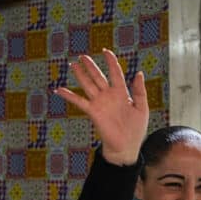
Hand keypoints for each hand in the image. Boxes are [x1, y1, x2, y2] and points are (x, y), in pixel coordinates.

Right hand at [52, 50, 148, 165]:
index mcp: (121, 93)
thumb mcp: (142, 108)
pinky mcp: (93, 112)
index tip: (106, 51)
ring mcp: (100, 103)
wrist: (126, 147)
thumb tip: (138, 72)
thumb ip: (140, 91)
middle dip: (90, 66)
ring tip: (73, 64)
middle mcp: (109, 96)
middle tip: (82, 56)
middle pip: (98, 77)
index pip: (115, 73)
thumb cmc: (136, 130)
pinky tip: (59, 90)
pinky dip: (68, 95)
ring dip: (80, 75)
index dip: (111, 62)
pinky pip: (79, 101)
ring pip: (88, 85)